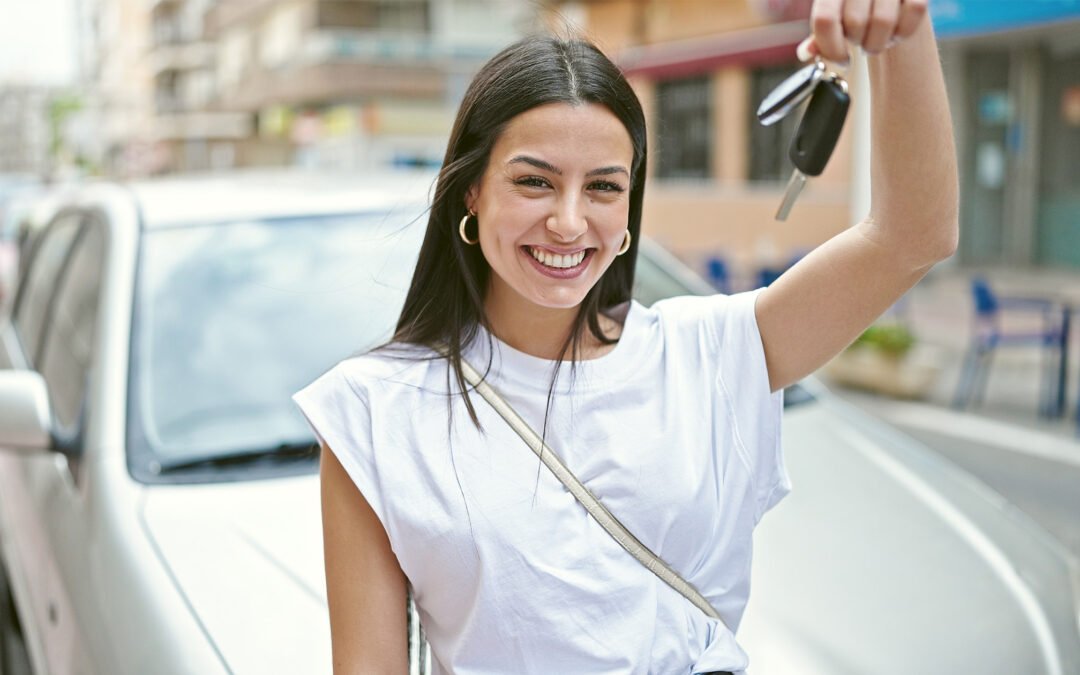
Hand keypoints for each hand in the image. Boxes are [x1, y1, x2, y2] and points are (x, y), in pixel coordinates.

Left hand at [797, 0, 928, 62]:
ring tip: (877, 37)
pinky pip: (913, 12)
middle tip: (861, 40)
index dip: (832, 48)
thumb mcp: (834, 17)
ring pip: (883, 22)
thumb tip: (806, 52)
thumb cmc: (857, 8)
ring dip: (879, 42)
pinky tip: (896, 31)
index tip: (842, 61)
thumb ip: (821, 35)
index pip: (825, 19)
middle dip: (858, 42)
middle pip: (855, 24)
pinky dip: (904, 32)